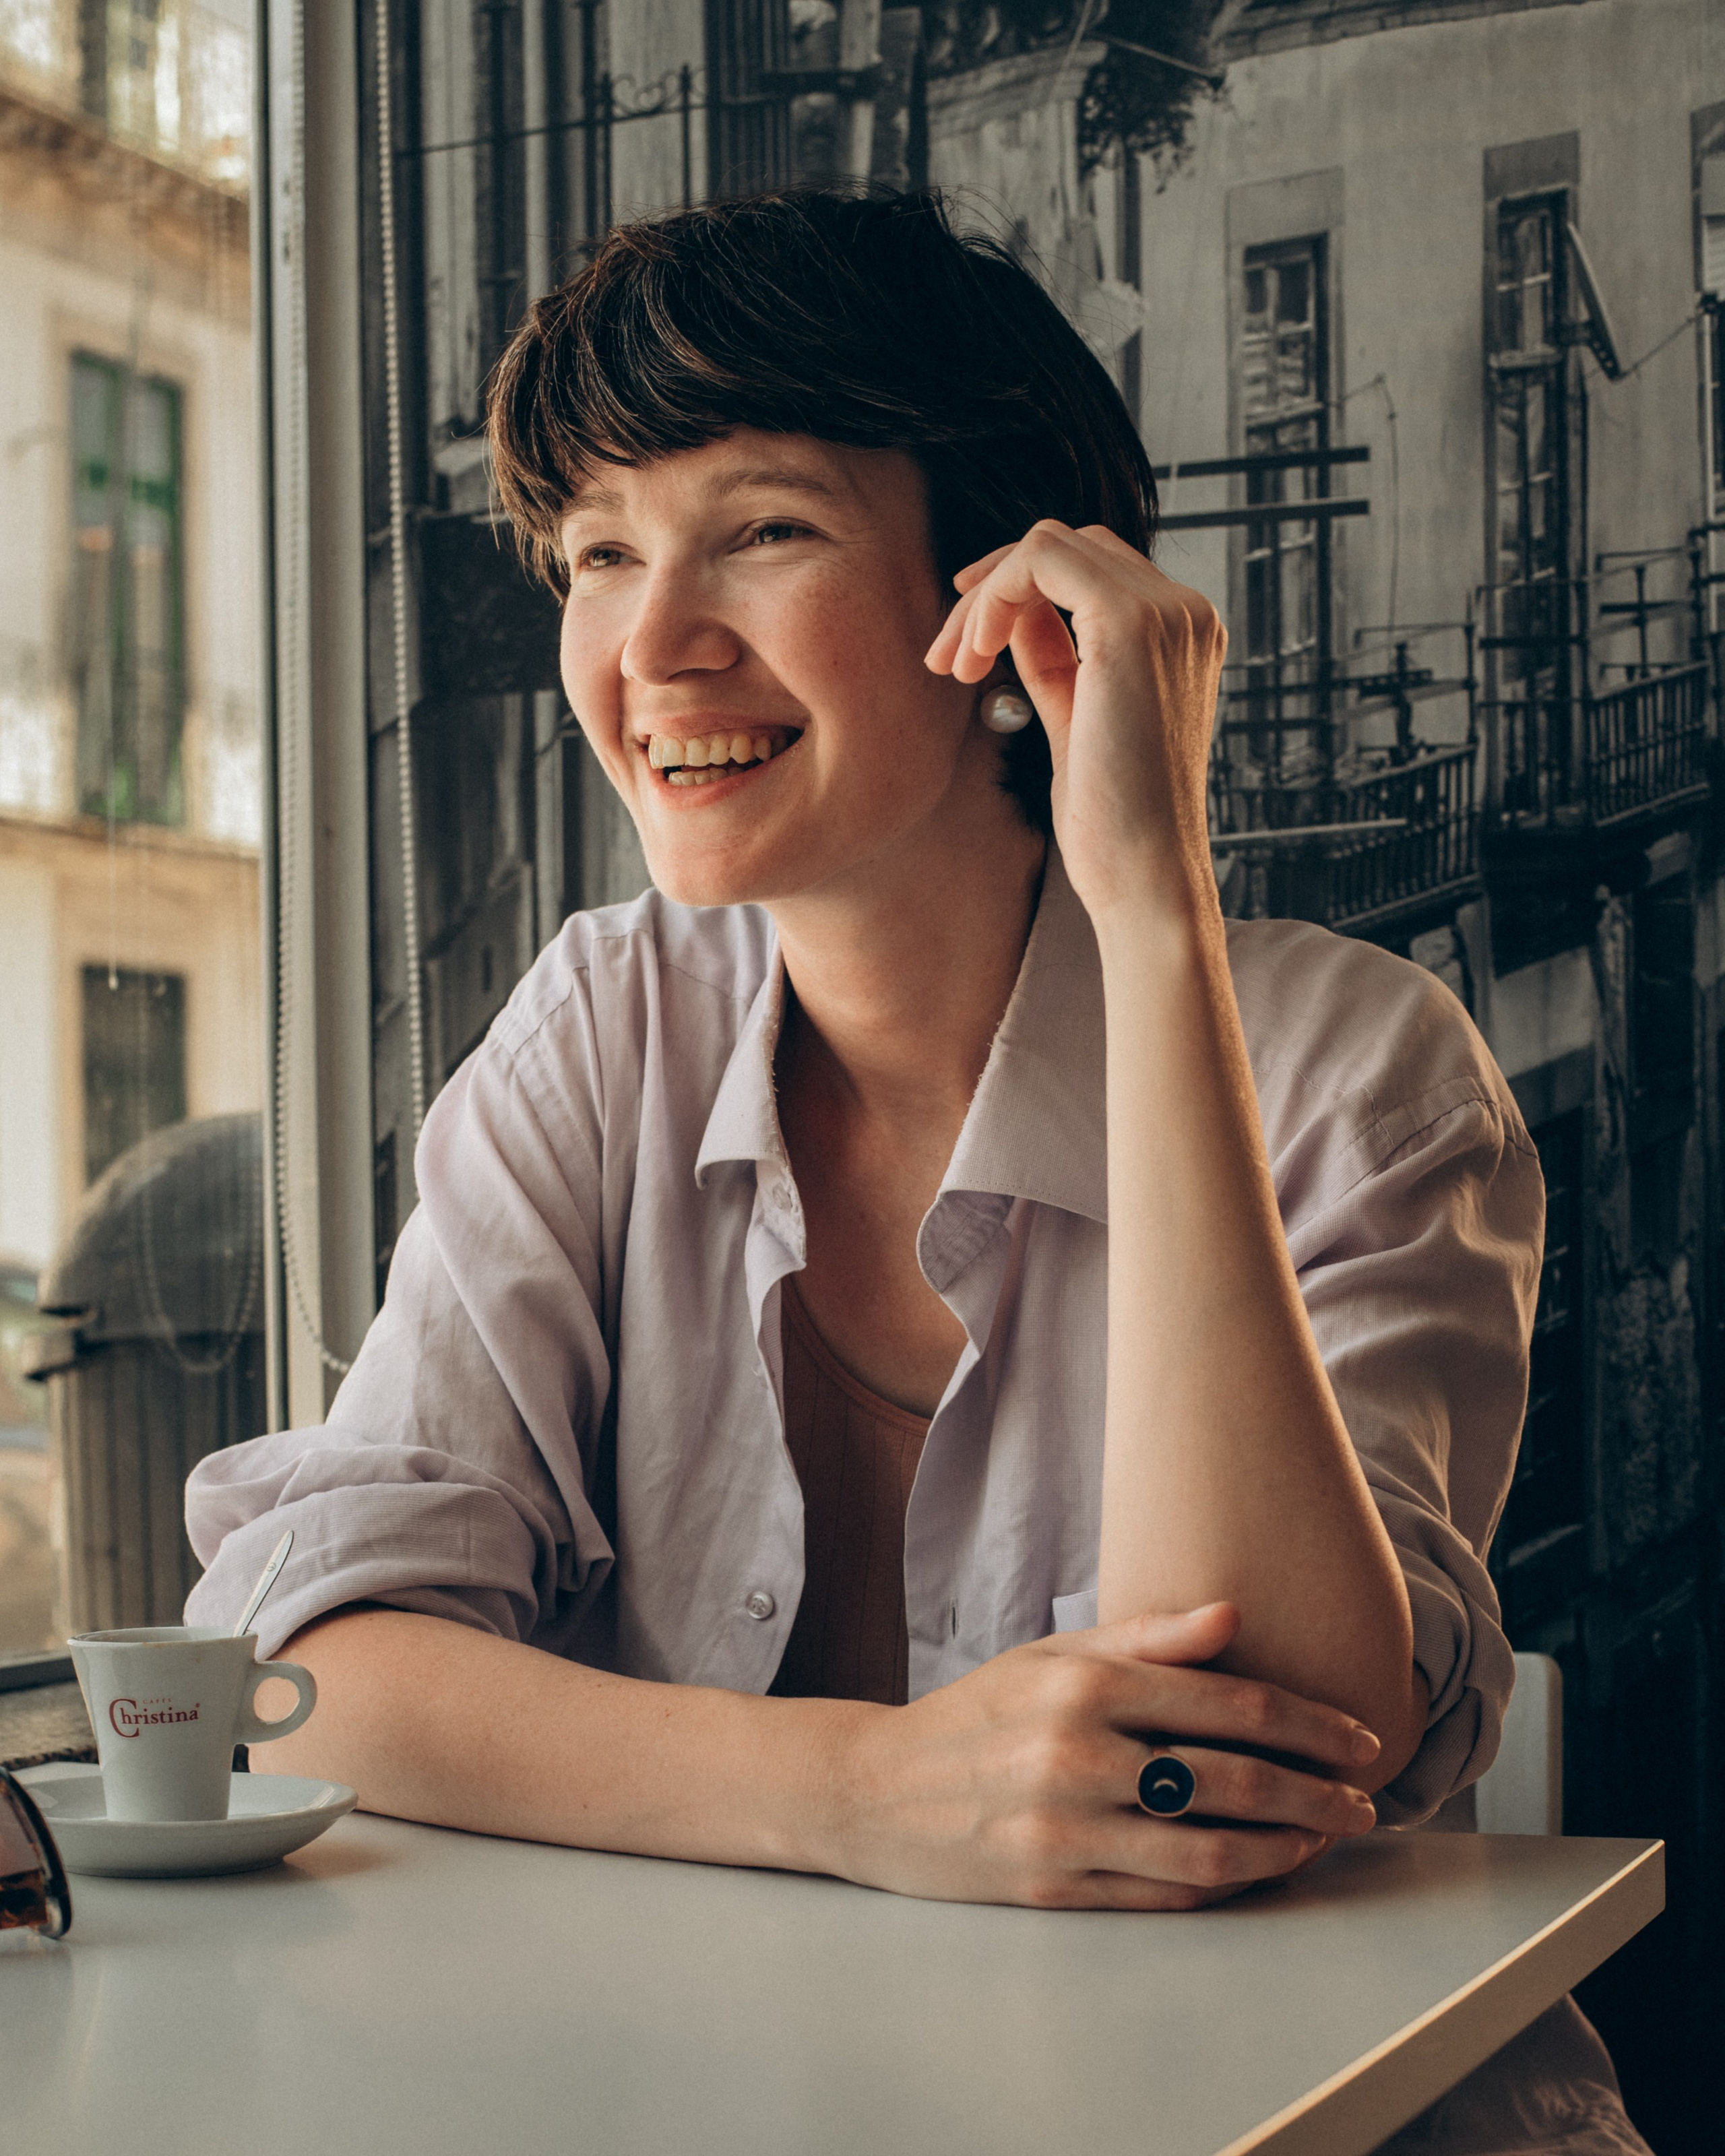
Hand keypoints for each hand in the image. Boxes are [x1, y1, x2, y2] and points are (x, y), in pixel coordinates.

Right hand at [820, 1604, 1380, 1910]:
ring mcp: (1067, 1830)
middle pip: (1232, 1779)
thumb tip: (1233, 1616)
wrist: (876, 1791)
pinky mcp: (1057, 1891)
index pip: (1227, 1702)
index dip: (1307, 1722)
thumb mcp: (1050, 1654)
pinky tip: (1260, 1871)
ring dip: (1286, 1849)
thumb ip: (1145, 1638)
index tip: (1357, 1738)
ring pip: (1210, 1851)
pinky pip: (1166, 1897)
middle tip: (1363, 1801)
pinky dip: (1228, 1887)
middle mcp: (1078, 1755)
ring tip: (1323, 1840)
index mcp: (1083, 1684)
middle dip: (1316, 1792)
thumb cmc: (976, 1716)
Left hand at [923, 522, 1226, 921]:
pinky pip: (1041, 560)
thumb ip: (1055, 658)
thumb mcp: (1075, 718)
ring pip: (1047, 545)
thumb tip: (1013, 615)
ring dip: (983, 596)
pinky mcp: (1131, 623)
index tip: (967, 648)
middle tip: (947, 659)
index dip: (1015, 593)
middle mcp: (1183, 611)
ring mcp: (1165, 612)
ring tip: (955, 665)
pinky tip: (975, 653)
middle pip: (1066, 546)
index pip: (1088, 569)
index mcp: (1179, 633)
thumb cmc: (1111, 819)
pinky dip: (993, 596)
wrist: (1144, 873)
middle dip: (990, 590)